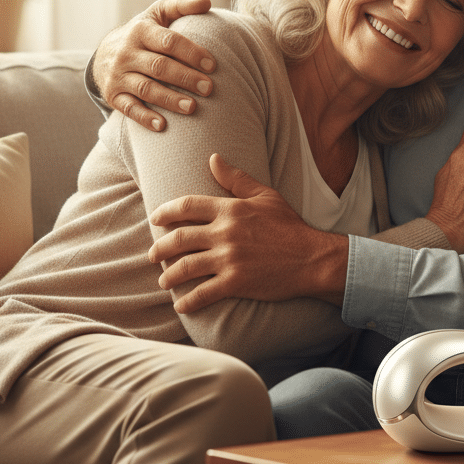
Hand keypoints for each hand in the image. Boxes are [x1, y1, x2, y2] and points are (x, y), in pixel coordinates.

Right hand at [92, 0, 215, 130]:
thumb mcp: (157, 14)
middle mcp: (127, 53)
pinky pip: (129, 108)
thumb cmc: (144, 33)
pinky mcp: (113, 95)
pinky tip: (163, 125)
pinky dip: (145, 117)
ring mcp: (119, 75)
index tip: (213, 65)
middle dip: (186, 78)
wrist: (104, 53)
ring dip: (170, 99)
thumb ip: (181, 6)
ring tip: (193, 107)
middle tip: (210, 88)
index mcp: (141, 31)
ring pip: (146, 89)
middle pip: (160, 67)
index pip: (169, 42)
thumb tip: (207, 2)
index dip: (191, 53)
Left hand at [148, 154, 347, 312]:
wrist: (312, 258)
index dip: (166, 212)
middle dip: (160, 248)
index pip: (187, 206)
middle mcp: (226, 233)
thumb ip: (237, 179)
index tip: (156, 219)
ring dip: (169, 276)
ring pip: (185, 267)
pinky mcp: (236, 282)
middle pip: (179, 239)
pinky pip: (203, 294)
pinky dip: (188, 301)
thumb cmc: (289, 226)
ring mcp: (230, 259)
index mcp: (231, 210)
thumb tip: (213, 158)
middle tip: (152, 254)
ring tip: (163, 281)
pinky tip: (180, 305)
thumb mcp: (265, 196)